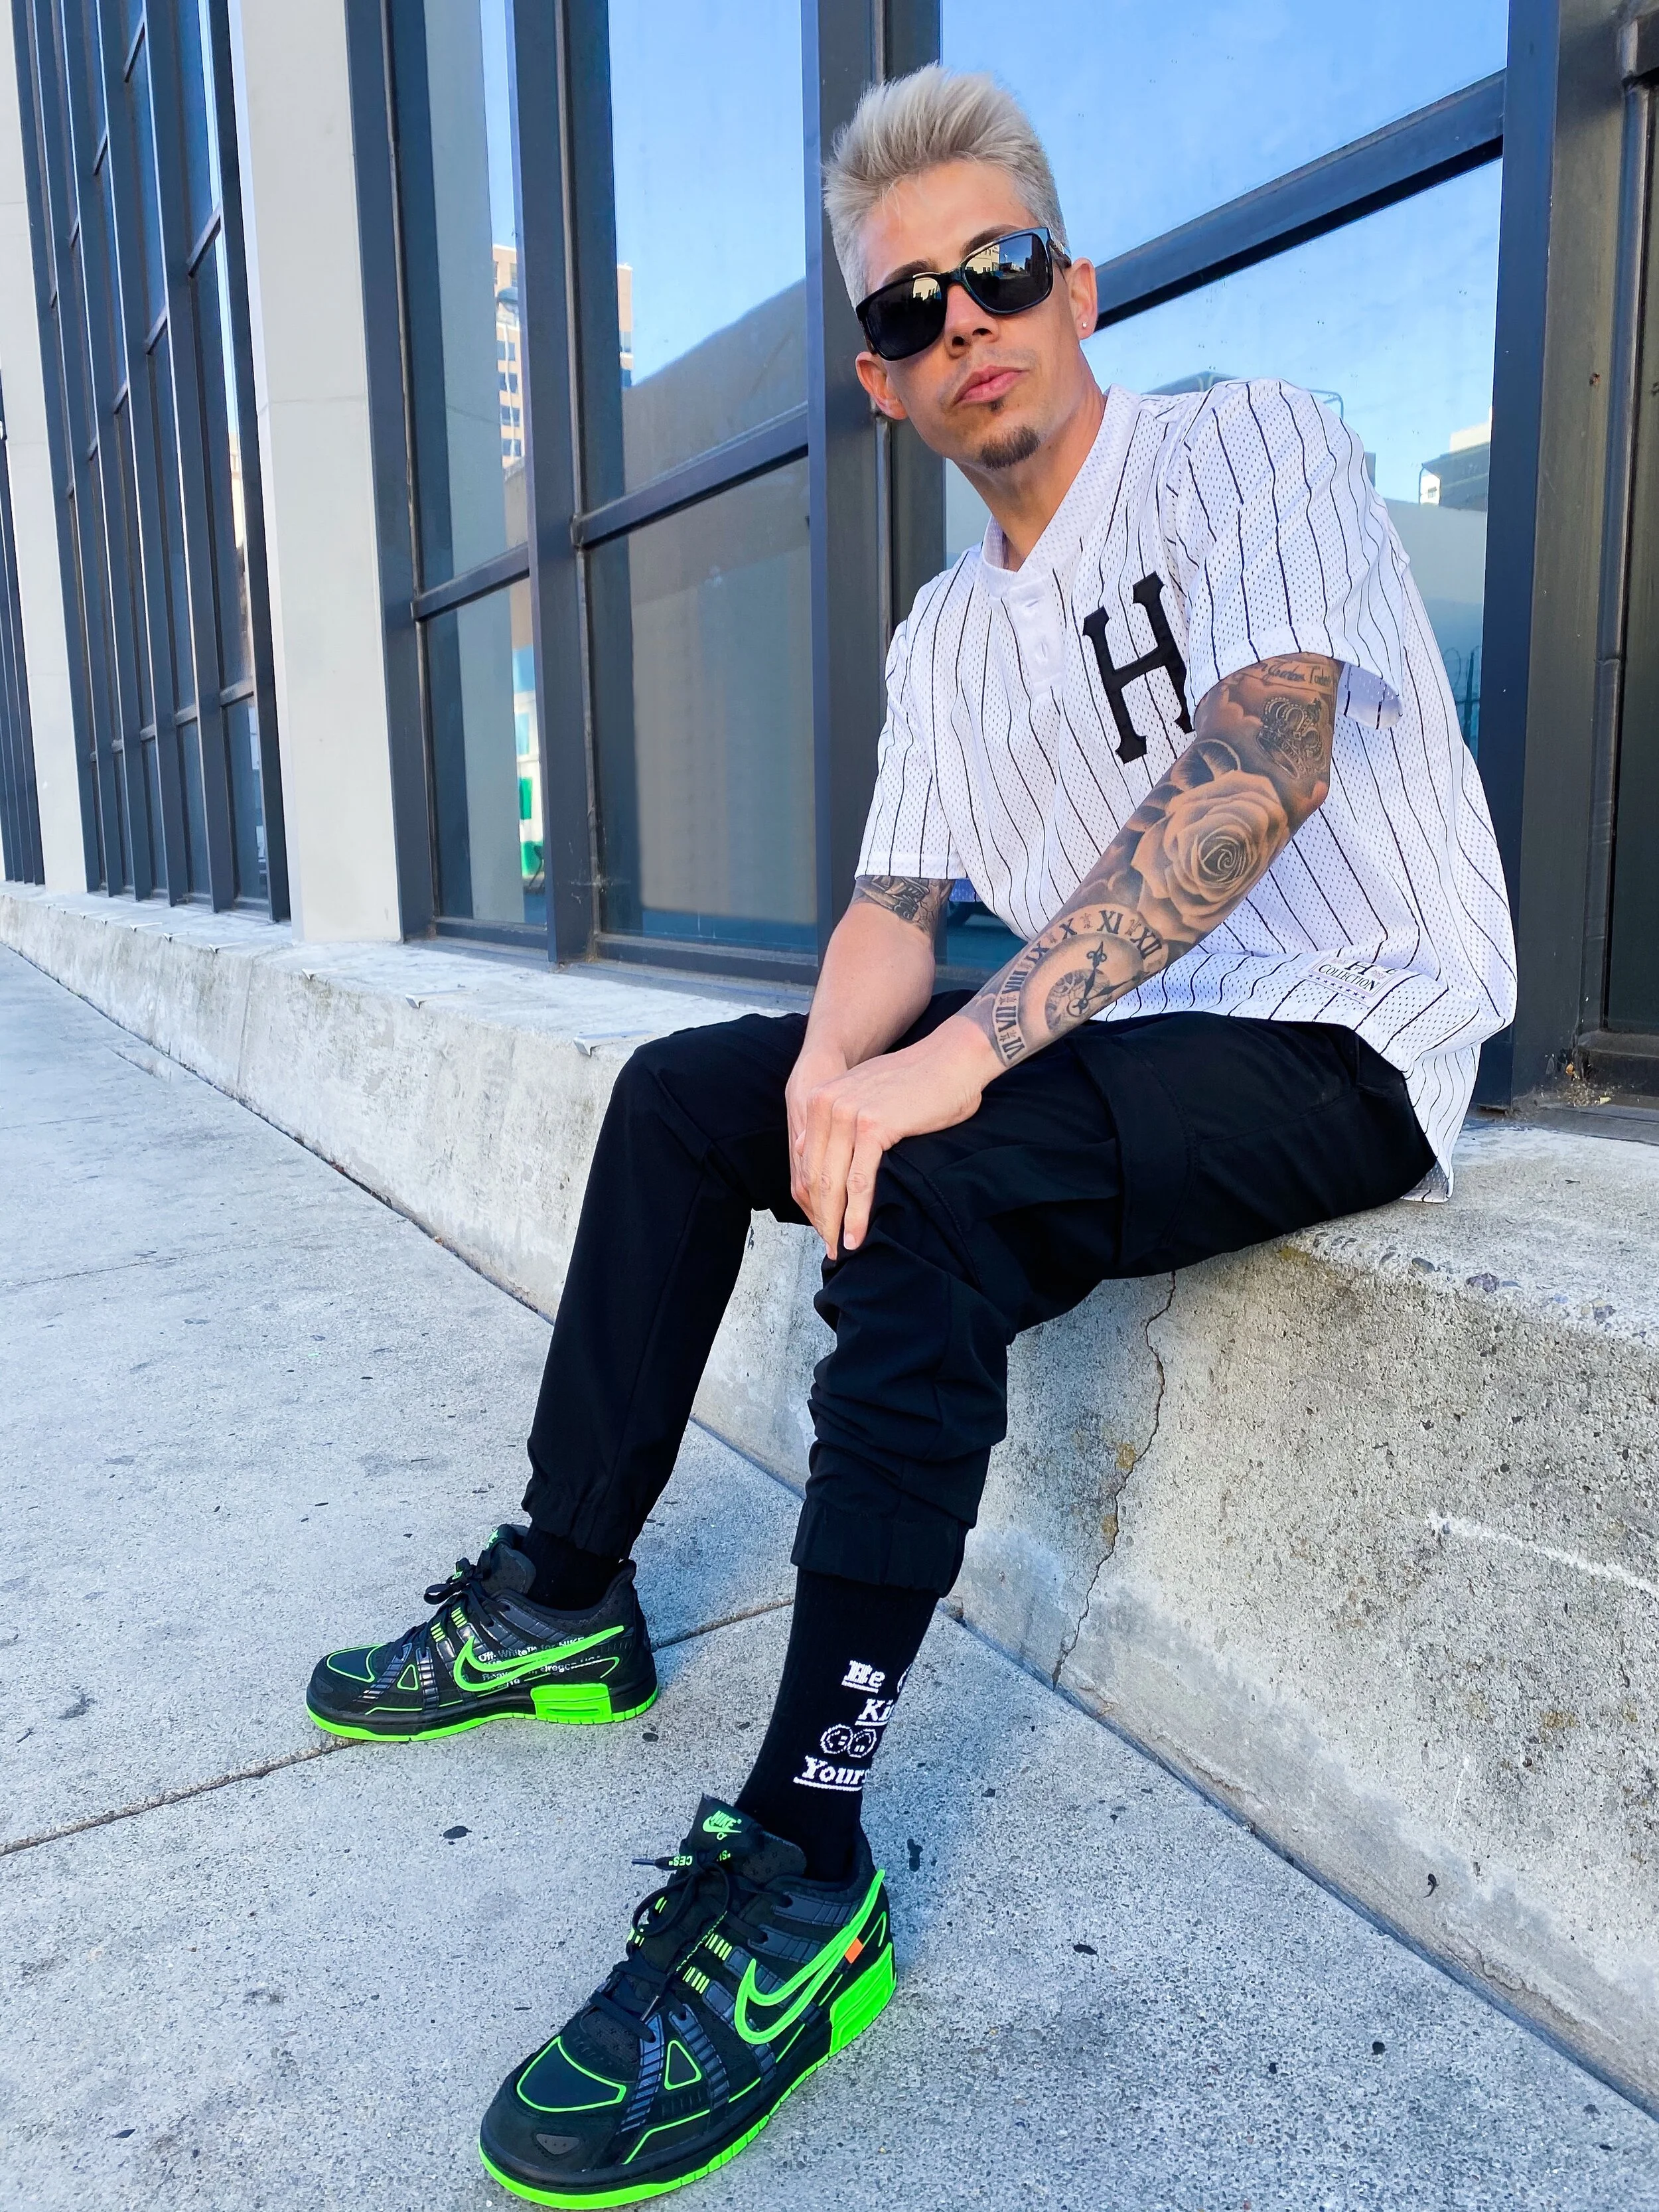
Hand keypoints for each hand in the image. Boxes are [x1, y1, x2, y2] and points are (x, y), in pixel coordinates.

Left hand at [791, 1016, 1001, 1259]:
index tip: (822, 1225)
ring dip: (836, 1222)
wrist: (954, 1058)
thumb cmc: (918, 1082)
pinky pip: (860, 1181)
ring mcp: (847, 1114)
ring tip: (842, 1249)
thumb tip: (804, 1149)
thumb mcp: (864, 1093)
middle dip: (821, 1216)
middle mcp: (826, 1104)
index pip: (806, 1162)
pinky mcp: (872, 1126)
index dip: (812, 1199)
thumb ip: (835, 1119)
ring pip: (833, 1182)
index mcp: (819, 1099)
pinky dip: (857, 1214)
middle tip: (830, 1247)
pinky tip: (858, 1236)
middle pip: (815, 1175)